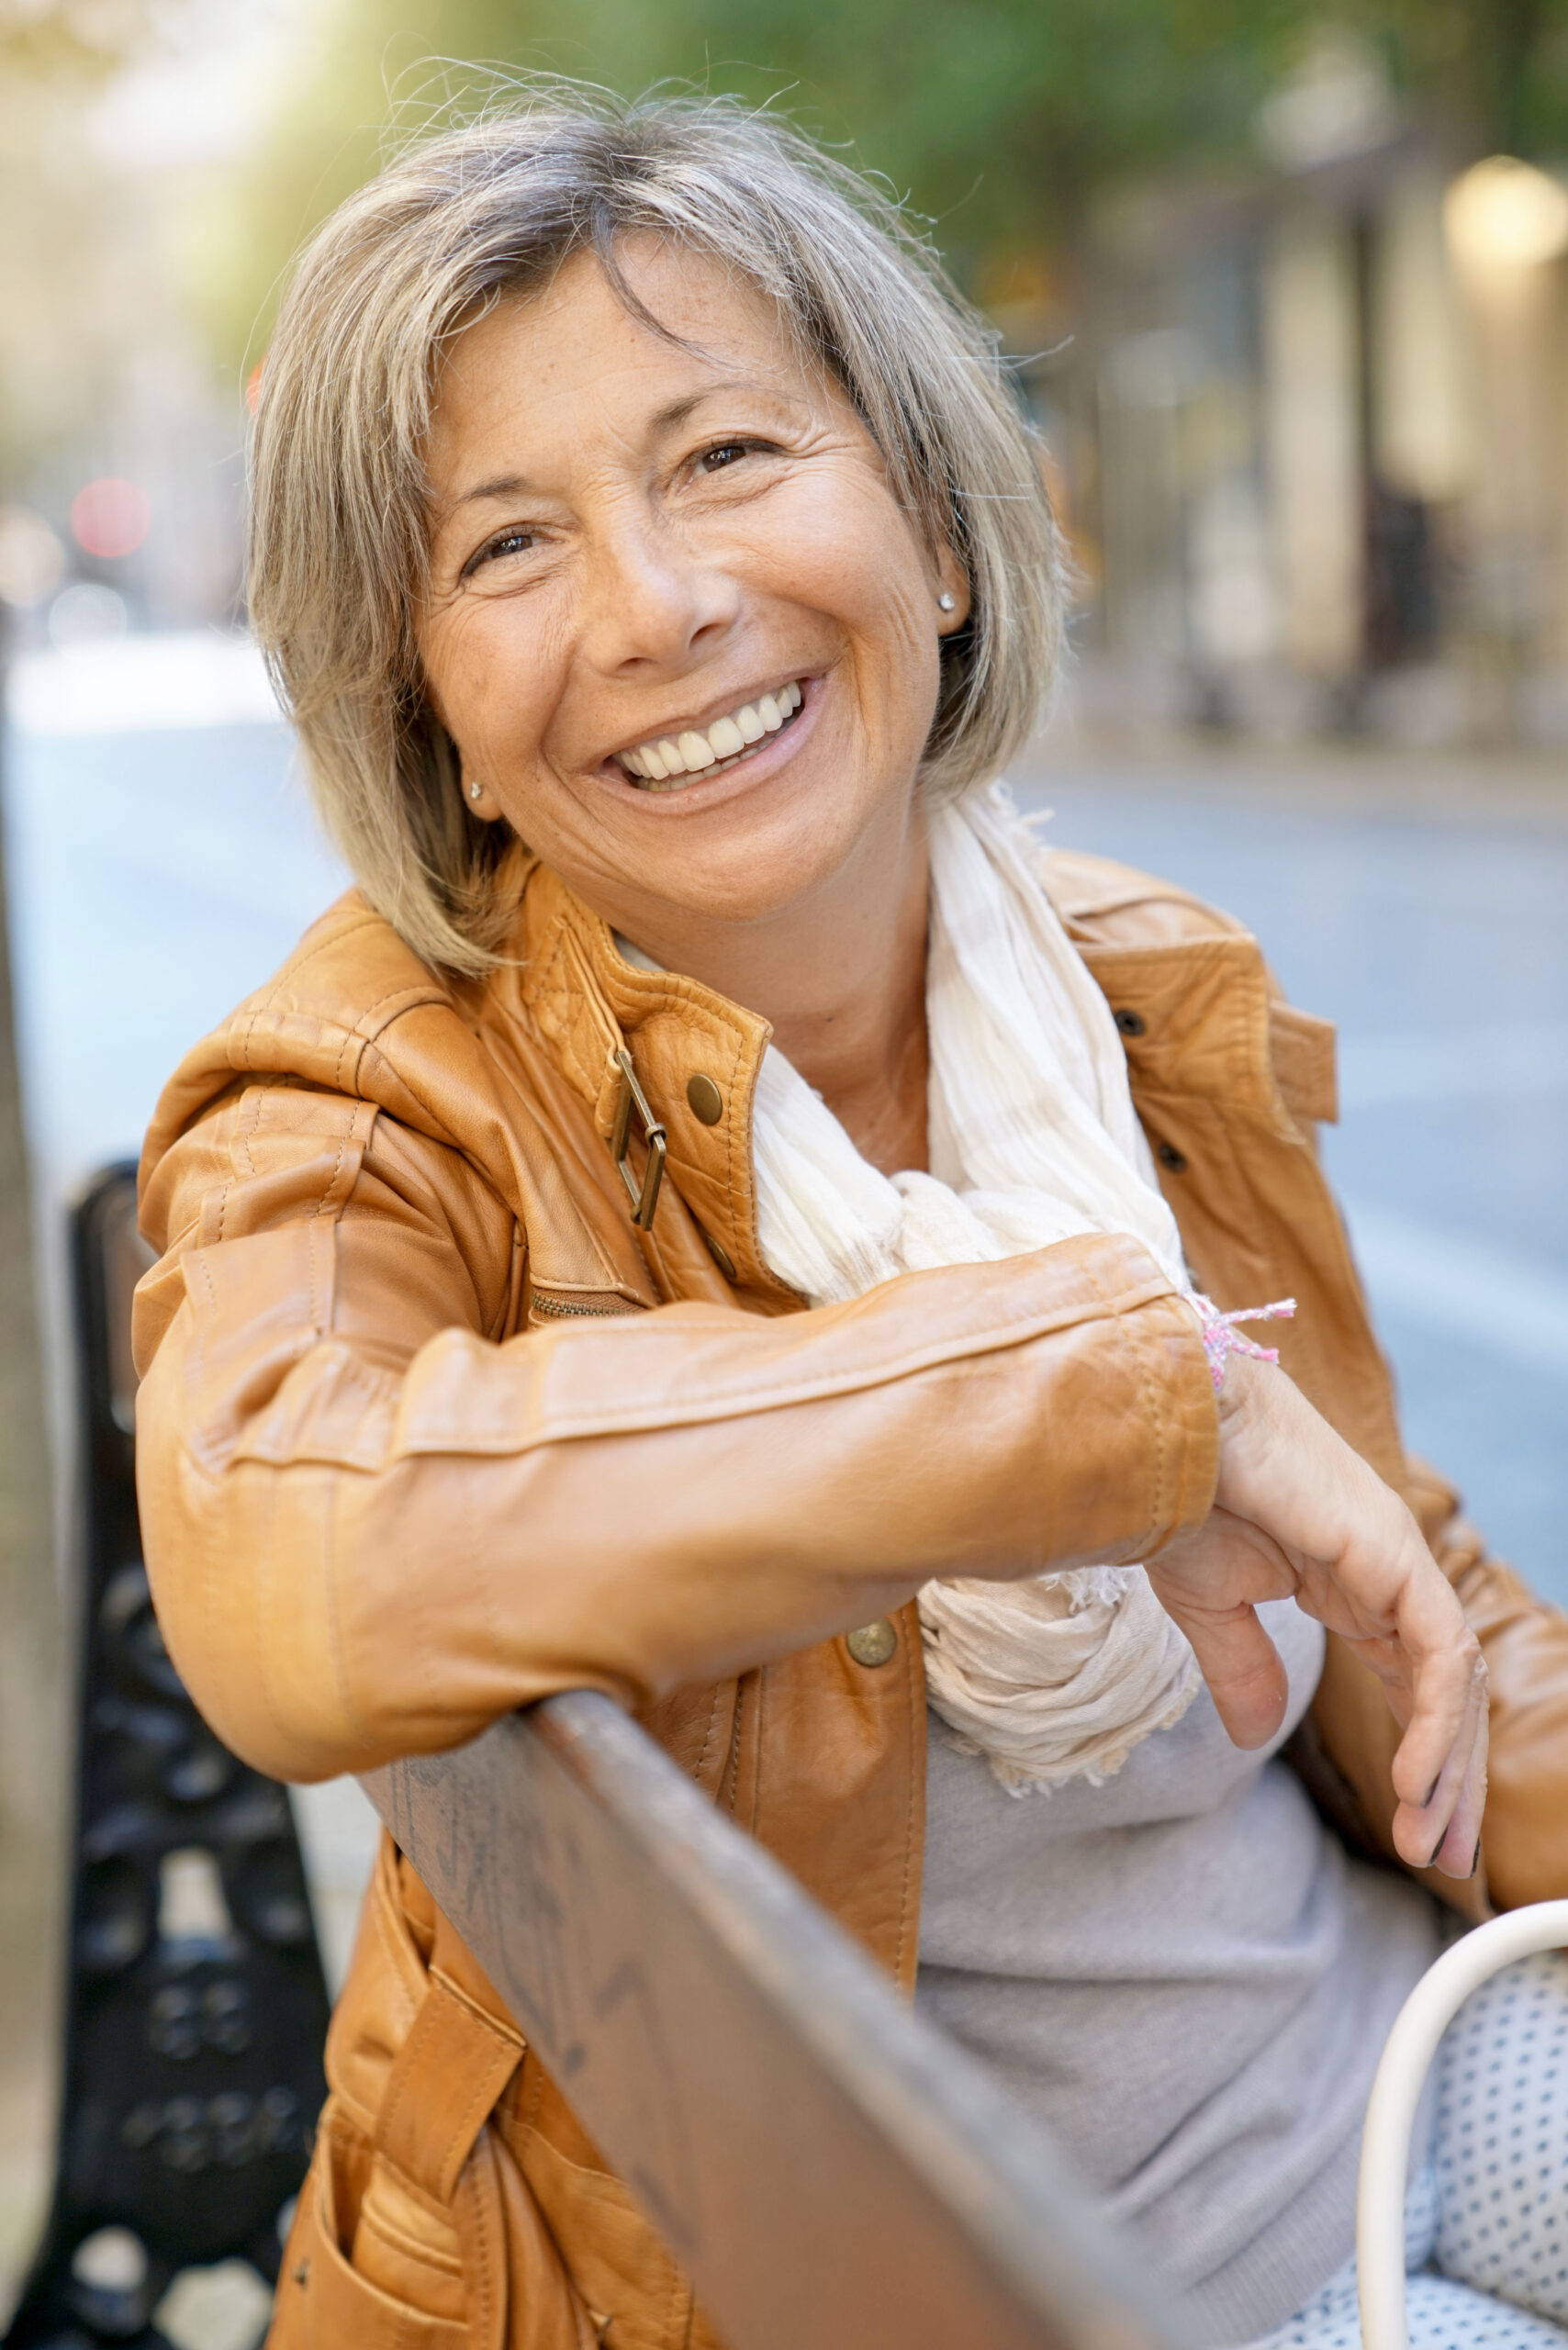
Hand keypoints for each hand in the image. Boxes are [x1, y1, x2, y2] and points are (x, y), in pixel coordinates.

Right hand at [1147, 1355, 1487, 1879]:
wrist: (1164, 1430)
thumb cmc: (1181, 1495)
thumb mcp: (1211, 1605)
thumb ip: (1244, 1668)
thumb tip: (1257, 1738)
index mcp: (1355, 1579)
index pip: (1414, 1680)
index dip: (1423, 1756)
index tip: (1415, 1830)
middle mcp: (1390, 1571)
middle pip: (1447, 1691)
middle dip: (1450, 1781)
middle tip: (1441, 1859)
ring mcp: (1398, 1559)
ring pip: (1452, 1680)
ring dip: (1444, 1768)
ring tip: (1425, 1839)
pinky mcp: (1392, 1555)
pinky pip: (1437, 1654)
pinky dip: (1432, 1722)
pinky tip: (1413, 1781)